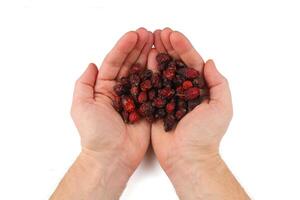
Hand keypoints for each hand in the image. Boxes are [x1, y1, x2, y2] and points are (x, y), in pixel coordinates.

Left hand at [71, 27, 152, 188]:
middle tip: (148, 34)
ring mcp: (135, 98)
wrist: (112, 156)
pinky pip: (153, 88)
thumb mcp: (81, 106)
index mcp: (103, 89)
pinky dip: (158, 74)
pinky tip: (162, 62)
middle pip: (130, 65)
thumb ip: (84, 84)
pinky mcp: (148, 107)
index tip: (133, 35)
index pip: (114, 63)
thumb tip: (92, 65)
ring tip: (157, 42)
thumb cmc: (95, 134)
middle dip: (138, 48)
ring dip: (149, 57)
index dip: (123, 48)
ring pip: (143, 73)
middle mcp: (120, 91)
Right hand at [148, 28, 241, 198]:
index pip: (192, 63)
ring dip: (157, 55)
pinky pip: (151, 86)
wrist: (187, 157)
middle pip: (175, 64)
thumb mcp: (221, 107)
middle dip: (168, 47)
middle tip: (159, 33)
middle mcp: (184, 90)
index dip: (183, 48)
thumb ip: (218, 83)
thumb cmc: (205, 135)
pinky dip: (148, 72)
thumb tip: (209, 61)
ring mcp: (169, 96)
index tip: (173, 35)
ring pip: (162, 72)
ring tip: (150, 40)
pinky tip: (144, 60)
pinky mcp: (155, 105)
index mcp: (200, 89)